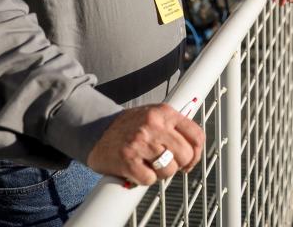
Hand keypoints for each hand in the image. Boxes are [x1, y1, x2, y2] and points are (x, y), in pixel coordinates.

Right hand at [86, 104, 203, 185]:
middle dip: (178, 164)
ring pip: (169, 169)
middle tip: (166, 163)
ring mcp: (140, 143)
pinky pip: (150, 179)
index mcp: (164, 112)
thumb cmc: (128, 126)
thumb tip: (194, 149)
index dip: (197, 153)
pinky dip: (145, 179)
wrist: (95, 130)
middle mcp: (154, 125)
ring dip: (161, 173)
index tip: (190, 160)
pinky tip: (137, 170)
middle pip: (185, 154)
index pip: (196, 135)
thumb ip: (174, 127)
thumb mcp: (154, 116)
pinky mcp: (127, 160)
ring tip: (149, 165)